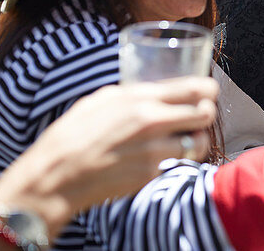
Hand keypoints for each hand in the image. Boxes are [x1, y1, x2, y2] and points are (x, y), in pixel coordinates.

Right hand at [0, 78, 217, 239]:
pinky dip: (179, 158)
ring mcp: (153, 148)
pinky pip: (179, 161)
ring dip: (197, 139)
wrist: (55, 176)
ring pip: (199, 140)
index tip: (208, 93)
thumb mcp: (102, 99)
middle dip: (207, 113)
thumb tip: (155, 88)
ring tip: (186, 138)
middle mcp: (150, 120)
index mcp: (139, 97)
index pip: (194, 87)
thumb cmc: (72, 135)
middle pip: (205, 112)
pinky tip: (167, 155)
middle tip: (200, 116)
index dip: (208, 90)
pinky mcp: (150, 172)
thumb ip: (133, 93)